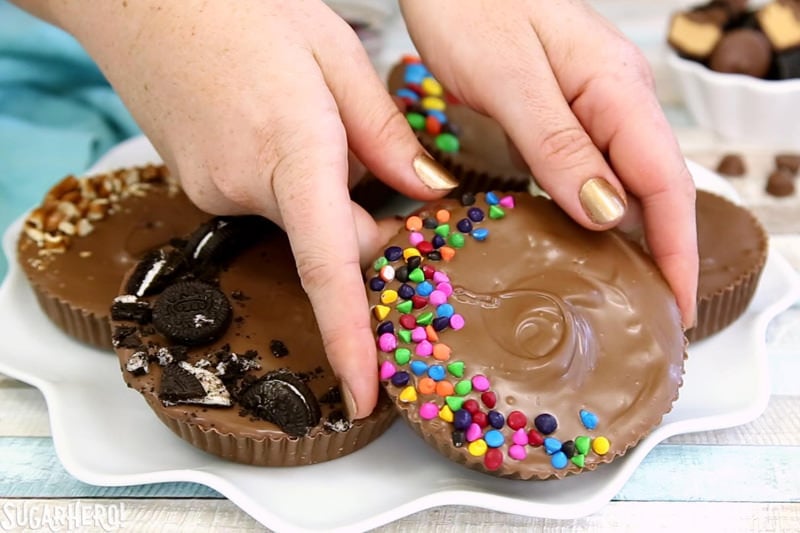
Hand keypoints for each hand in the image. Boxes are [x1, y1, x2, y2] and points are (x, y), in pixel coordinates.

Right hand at [29, 0, 457, 417]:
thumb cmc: (240, 7)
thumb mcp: (335, 51)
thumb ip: (385, 131)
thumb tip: (429, 192)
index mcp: (291, 150)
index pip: (328, 266)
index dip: (350, 337)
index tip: (363, 391)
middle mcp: (245, 187)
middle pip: (333, 241)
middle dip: (366, 220)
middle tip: (382, 161)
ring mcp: (214, 190)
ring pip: (301, 218)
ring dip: (323, 190)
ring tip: (309, 117)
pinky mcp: (200, 185)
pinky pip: (266, 202)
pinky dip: (290, 181)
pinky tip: (276, 126)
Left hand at [401, 0, 697, 327]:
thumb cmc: (473, 8)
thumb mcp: (513, 79)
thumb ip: (559, 144)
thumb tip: (606, 212)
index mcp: (616, 88)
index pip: (666, 182)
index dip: (676, 248)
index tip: (679, 303)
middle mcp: (614, 99)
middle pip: (654, 187)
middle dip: (663, 252)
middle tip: (655, 313)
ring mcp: (590, 106)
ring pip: (624, 182)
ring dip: (631, 237)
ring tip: (627, 291)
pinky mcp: (562, 113)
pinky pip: (591, 171)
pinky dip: (594, 211)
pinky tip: (583, 239)